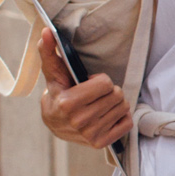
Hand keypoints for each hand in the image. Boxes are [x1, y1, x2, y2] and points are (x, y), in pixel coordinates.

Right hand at [38, 28, 132, 148]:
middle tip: (96, 94)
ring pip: (123, 107)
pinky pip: (127, 123)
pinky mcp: (101, 143)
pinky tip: (106, 115)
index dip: (99, 80)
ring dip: (115, 103)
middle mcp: (79, 121)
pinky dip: (121, 117)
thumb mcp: (53, 71)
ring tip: (100, 104)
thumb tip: (47, 31)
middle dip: (109, 90)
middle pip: (117, 95)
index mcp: (68, 103)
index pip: (106, 83)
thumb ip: (50, 51)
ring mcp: (90, 134)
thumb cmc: (57, 92)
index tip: (88, 84)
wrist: (54, 123)